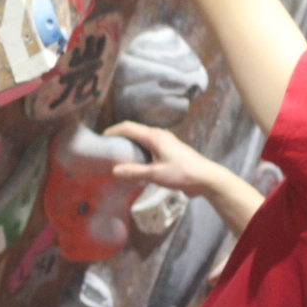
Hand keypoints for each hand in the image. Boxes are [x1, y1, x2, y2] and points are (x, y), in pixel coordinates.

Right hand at [104, 122, 222, 195]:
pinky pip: (149, 145)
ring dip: (130, 143)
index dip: (113, 131)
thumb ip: (135, 172)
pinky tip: (136, 162)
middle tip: (107, 148)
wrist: (206, 178)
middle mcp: (159, 135)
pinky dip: (139, 149)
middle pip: (134, 131)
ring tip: (117, 154)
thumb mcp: (156, 175)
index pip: (128, 127)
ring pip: (142, 138)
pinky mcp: (169, 150)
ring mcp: (165, 142)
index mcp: (154, 137)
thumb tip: (114, 170)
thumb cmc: (182, 173)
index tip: (100, 138)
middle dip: (119, 136)